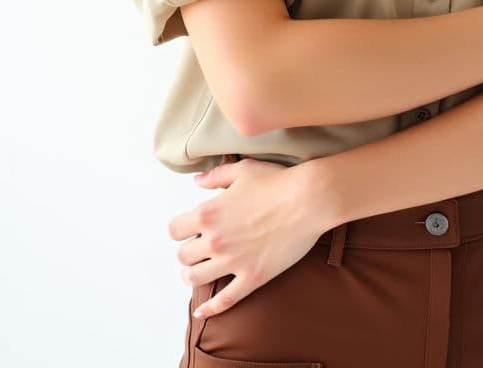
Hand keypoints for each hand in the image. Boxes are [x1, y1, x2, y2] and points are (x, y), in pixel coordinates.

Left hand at [168, 156, 327, 319]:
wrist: (308, 200)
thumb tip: (197, 181)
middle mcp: (215, 240)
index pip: (174, 230)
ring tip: (198, 272)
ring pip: (196, 279)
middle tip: (198, 249)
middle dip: (188, 252)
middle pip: (183, 256)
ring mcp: (233, 262)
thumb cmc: (278, 181)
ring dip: (193, 276)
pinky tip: (203, 312)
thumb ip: (216, 176)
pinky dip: (210, 309)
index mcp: (208, 213)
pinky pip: (225, 300)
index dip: (180, 229)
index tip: (189, 229)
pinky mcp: (252, 277)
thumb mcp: (243, 170)